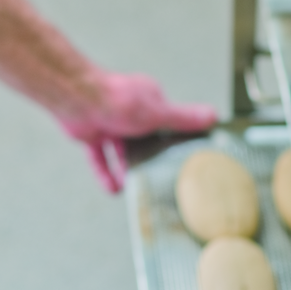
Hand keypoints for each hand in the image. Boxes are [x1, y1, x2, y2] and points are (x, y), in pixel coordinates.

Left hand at [57, 71, 216, 193]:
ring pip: (124, 151)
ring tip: (140, 188)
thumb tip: (213, 116)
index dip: (176, 138)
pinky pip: (102, 158)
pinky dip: (107, 173)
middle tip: (162, 178)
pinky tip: (114, 189)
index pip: (169, 120)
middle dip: (152, 157)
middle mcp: (130, 111)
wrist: (78, 101)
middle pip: (146, 138)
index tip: (185, 156)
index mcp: (149, 99)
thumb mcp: (158, 113)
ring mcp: (111, 123)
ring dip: (130, 169)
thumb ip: (183, 118)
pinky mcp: (93, 135)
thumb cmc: (117, 101)